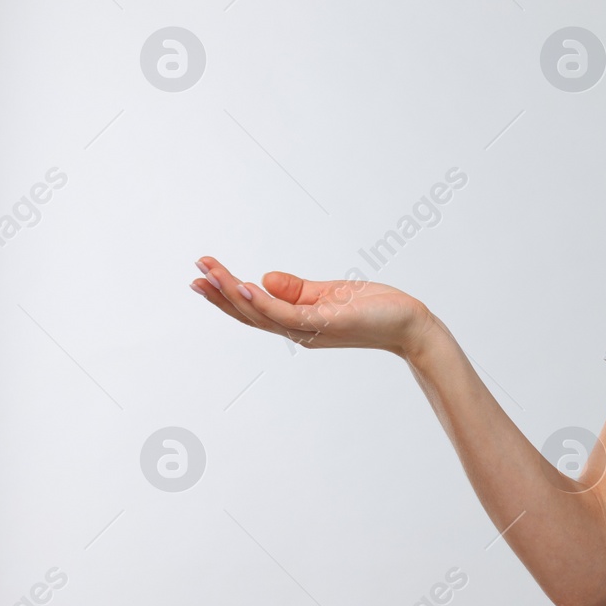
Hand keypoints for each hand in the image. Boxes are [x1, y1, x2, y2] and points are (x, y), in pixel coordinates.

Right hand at [189, 256, 433, 357]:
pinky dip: (262, 301)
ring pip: (261, 314)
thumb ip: (296, 289)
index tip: (203, 275)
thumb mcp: (329, 294)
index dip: (227, 295)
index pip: (255, 309)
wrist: (410, 325)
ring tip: (209, 274)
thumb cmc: (375, 309)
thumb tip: (263, 279)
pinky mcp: (324, 324)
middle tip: (194, 273)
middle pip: (249, 314)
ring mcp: (310, 330)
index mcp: (298, 322)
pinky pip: (285, 314)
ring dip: (232, 294)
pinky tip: (244, 285)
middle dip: (220, 295)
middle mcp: (299, 331)